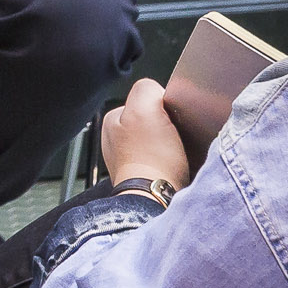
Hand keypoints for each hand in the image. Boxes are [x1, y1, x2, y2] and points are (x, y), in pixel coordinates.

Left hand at [96, 77, 192, 191]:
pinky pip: (162, 159)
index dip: (164, 106)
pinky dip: (170, 160)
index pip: (146, 99)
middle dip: (167, 126)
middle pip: (153, 120)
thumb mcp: (145, 110)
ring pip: (158, 140)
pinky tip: (173, 165)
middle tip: (174, 138)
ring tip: (174, 153)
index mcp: (113, 119)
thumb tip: (156, 92)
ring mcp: (128, 158)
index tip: (170, 119)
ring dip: (170, 144)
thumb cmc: (151, 159)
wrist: (156, 198)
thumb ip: (147, 90)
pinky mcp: (144, 174)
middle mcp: (115, 138)